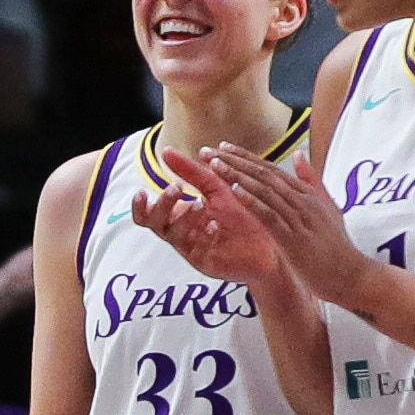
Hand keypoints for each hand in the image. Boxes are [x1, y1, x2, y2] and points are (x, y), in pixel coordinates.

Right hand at [137, 152, 288, 288]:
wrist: (274, 240)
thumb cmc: (244, 214)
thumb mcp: (217, 187)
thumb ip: (191, 172)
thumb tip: (166, 151)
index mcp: (180, 215)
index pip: (150, 213)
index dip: (141, 205)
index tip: (142, 191)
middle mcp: (182, 233)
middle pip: (154, 223)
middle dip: (162, 204)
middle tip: (177, 188)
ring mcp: (193, 248)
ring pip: (172, 235)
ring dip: (183, 217)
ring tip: (200, 205)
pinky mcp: (207, 263)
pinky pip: (196, 251)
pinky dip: (203, 235)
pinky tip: (214, 225)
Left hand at [192, 144, 383, 307]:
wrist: (350, 274)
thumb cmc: (335, 246)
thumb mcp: (327, 208)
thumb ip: (312, 181)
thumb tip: (298, 155)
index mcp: (307, 193)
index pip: (271, 169)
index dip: (246, 157)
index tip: (223, 147)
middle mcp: (303, 200)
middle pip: (264, 174)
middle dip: (235, 161)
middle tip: (210, 151)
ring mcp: (299, 218)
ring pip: (265, 190)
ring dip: (238, 176)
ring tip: (216, 165)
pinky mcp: (294, 237)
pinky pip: (270, 215)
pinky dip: (253, 201)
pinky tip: (235, 191)